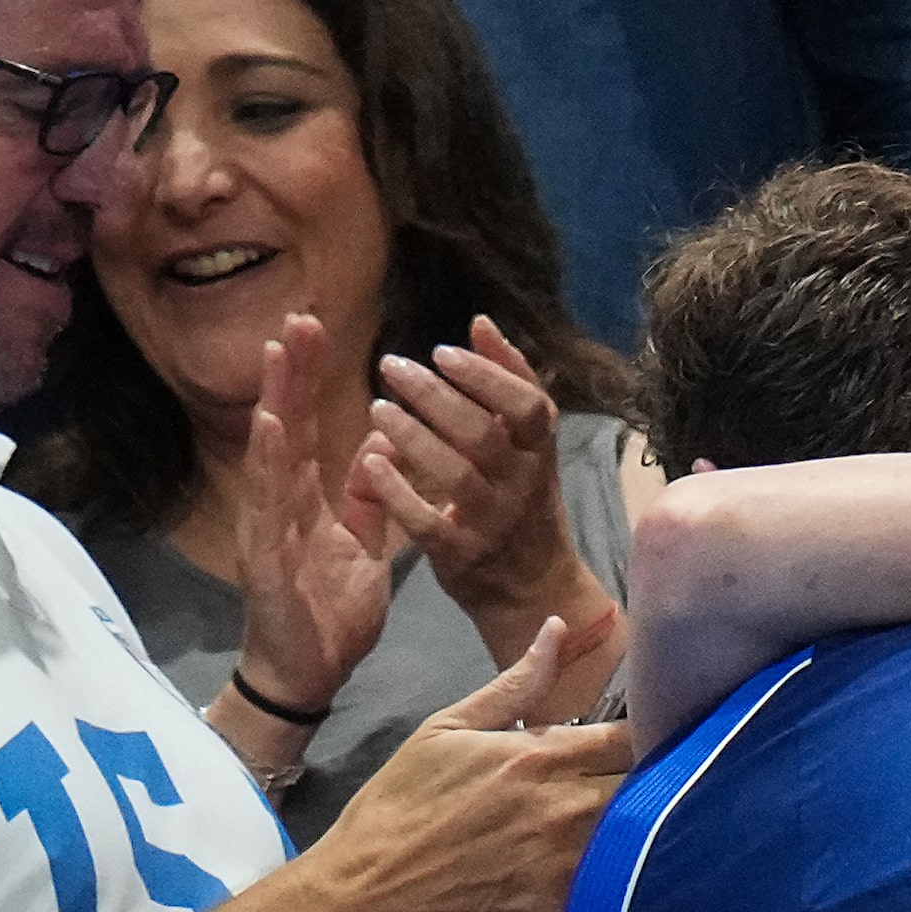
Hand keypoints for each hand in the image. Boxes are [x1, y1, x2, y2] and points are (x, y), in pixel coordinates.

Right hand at [237, 314, 392, 713]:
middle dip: (289, 373)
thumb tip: (380, 440)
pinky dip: (269, 465)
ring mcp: (266, 529)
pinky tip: (271, 429)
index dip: (307, 380)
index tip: (314, 329)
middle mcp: (278, 505)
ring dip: (274, 403)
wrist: (310, 675)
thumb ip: (368, 496)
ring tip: (279, 355)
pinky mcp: (265, 559)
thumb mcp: (362, 546)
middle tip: (298, 318)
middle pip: (282, 427)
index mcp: (303, 500)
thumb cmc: (330, 614)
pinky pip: (268, 505)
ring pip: (269, 456)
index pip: (304, 427)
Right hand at [303, 620, 633, 911]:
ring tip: (640, 832)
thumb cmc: (399, 810)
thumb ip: (514, 684)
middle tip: (647, 787)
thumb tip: (556, 629)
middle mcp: (569, 808)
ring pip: (646, 840)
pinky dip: (626, 883)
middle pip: (653, 787)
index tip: (645, 740)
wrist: (364, 904)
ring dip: (648, 831)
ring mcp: (571, 868)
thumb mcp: (445, 731)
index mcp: (545, 756)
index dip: (649, 734)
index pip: (635, 734)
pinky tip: (617, 882)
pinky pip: (621, 894)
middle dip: (656, 782)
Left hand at [362, 317, 591, 621]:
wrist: (534, 589)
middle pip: (483, 434)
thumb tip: (479, 322)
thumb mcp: (530, 442)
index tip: (441, 351)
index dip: (488, 375)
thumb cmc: (524, 500)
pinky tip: (369, 464)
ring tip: (377, 408)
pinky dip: (398, 492)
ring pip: (456, 475)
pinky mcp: (463, 556)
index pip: (529, 405)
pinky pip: (428, 523)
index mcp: (541, 451)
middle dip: (435, 396)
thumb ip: (509, 382)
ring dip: (413, 437)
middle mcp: (524, 485)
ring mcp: (495, 523)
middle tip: (391, 367)